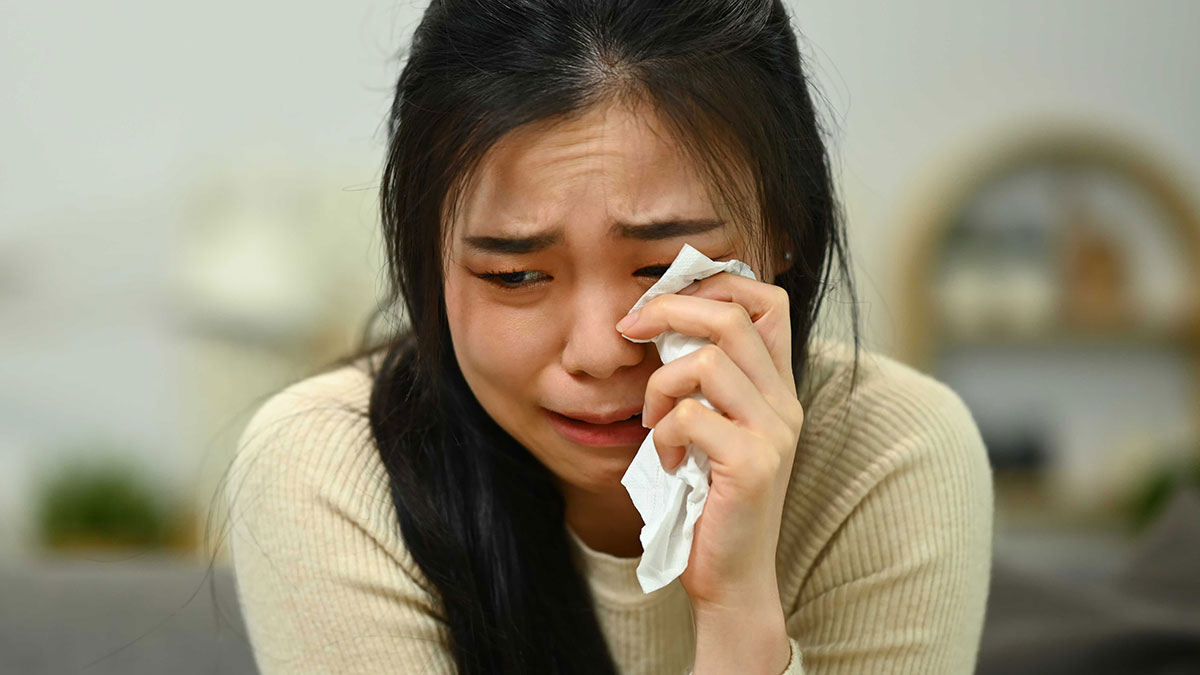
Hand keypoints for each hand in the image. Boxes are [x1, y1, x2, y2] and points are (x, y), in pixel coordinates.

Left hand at [615, 271, 804, 613]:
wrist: (731, 578)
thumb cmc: (708, 500)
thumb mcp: (709, 427)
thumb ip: (700, 380)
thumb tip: (654, 317)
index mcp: (777, 387)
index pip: (767, 299)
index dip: (716, 282)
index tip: (662, 297)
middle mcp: (785, 403)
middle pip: (733, 316)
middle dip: (668, 309)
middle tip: (629, 327)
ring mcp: (774, 434)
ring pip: (708, 361)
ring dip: (659, 385)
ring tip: (652, 420)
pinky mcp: (753, 465)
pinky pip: (690, 417)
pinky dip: (662, 435)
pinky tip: (665, 462)